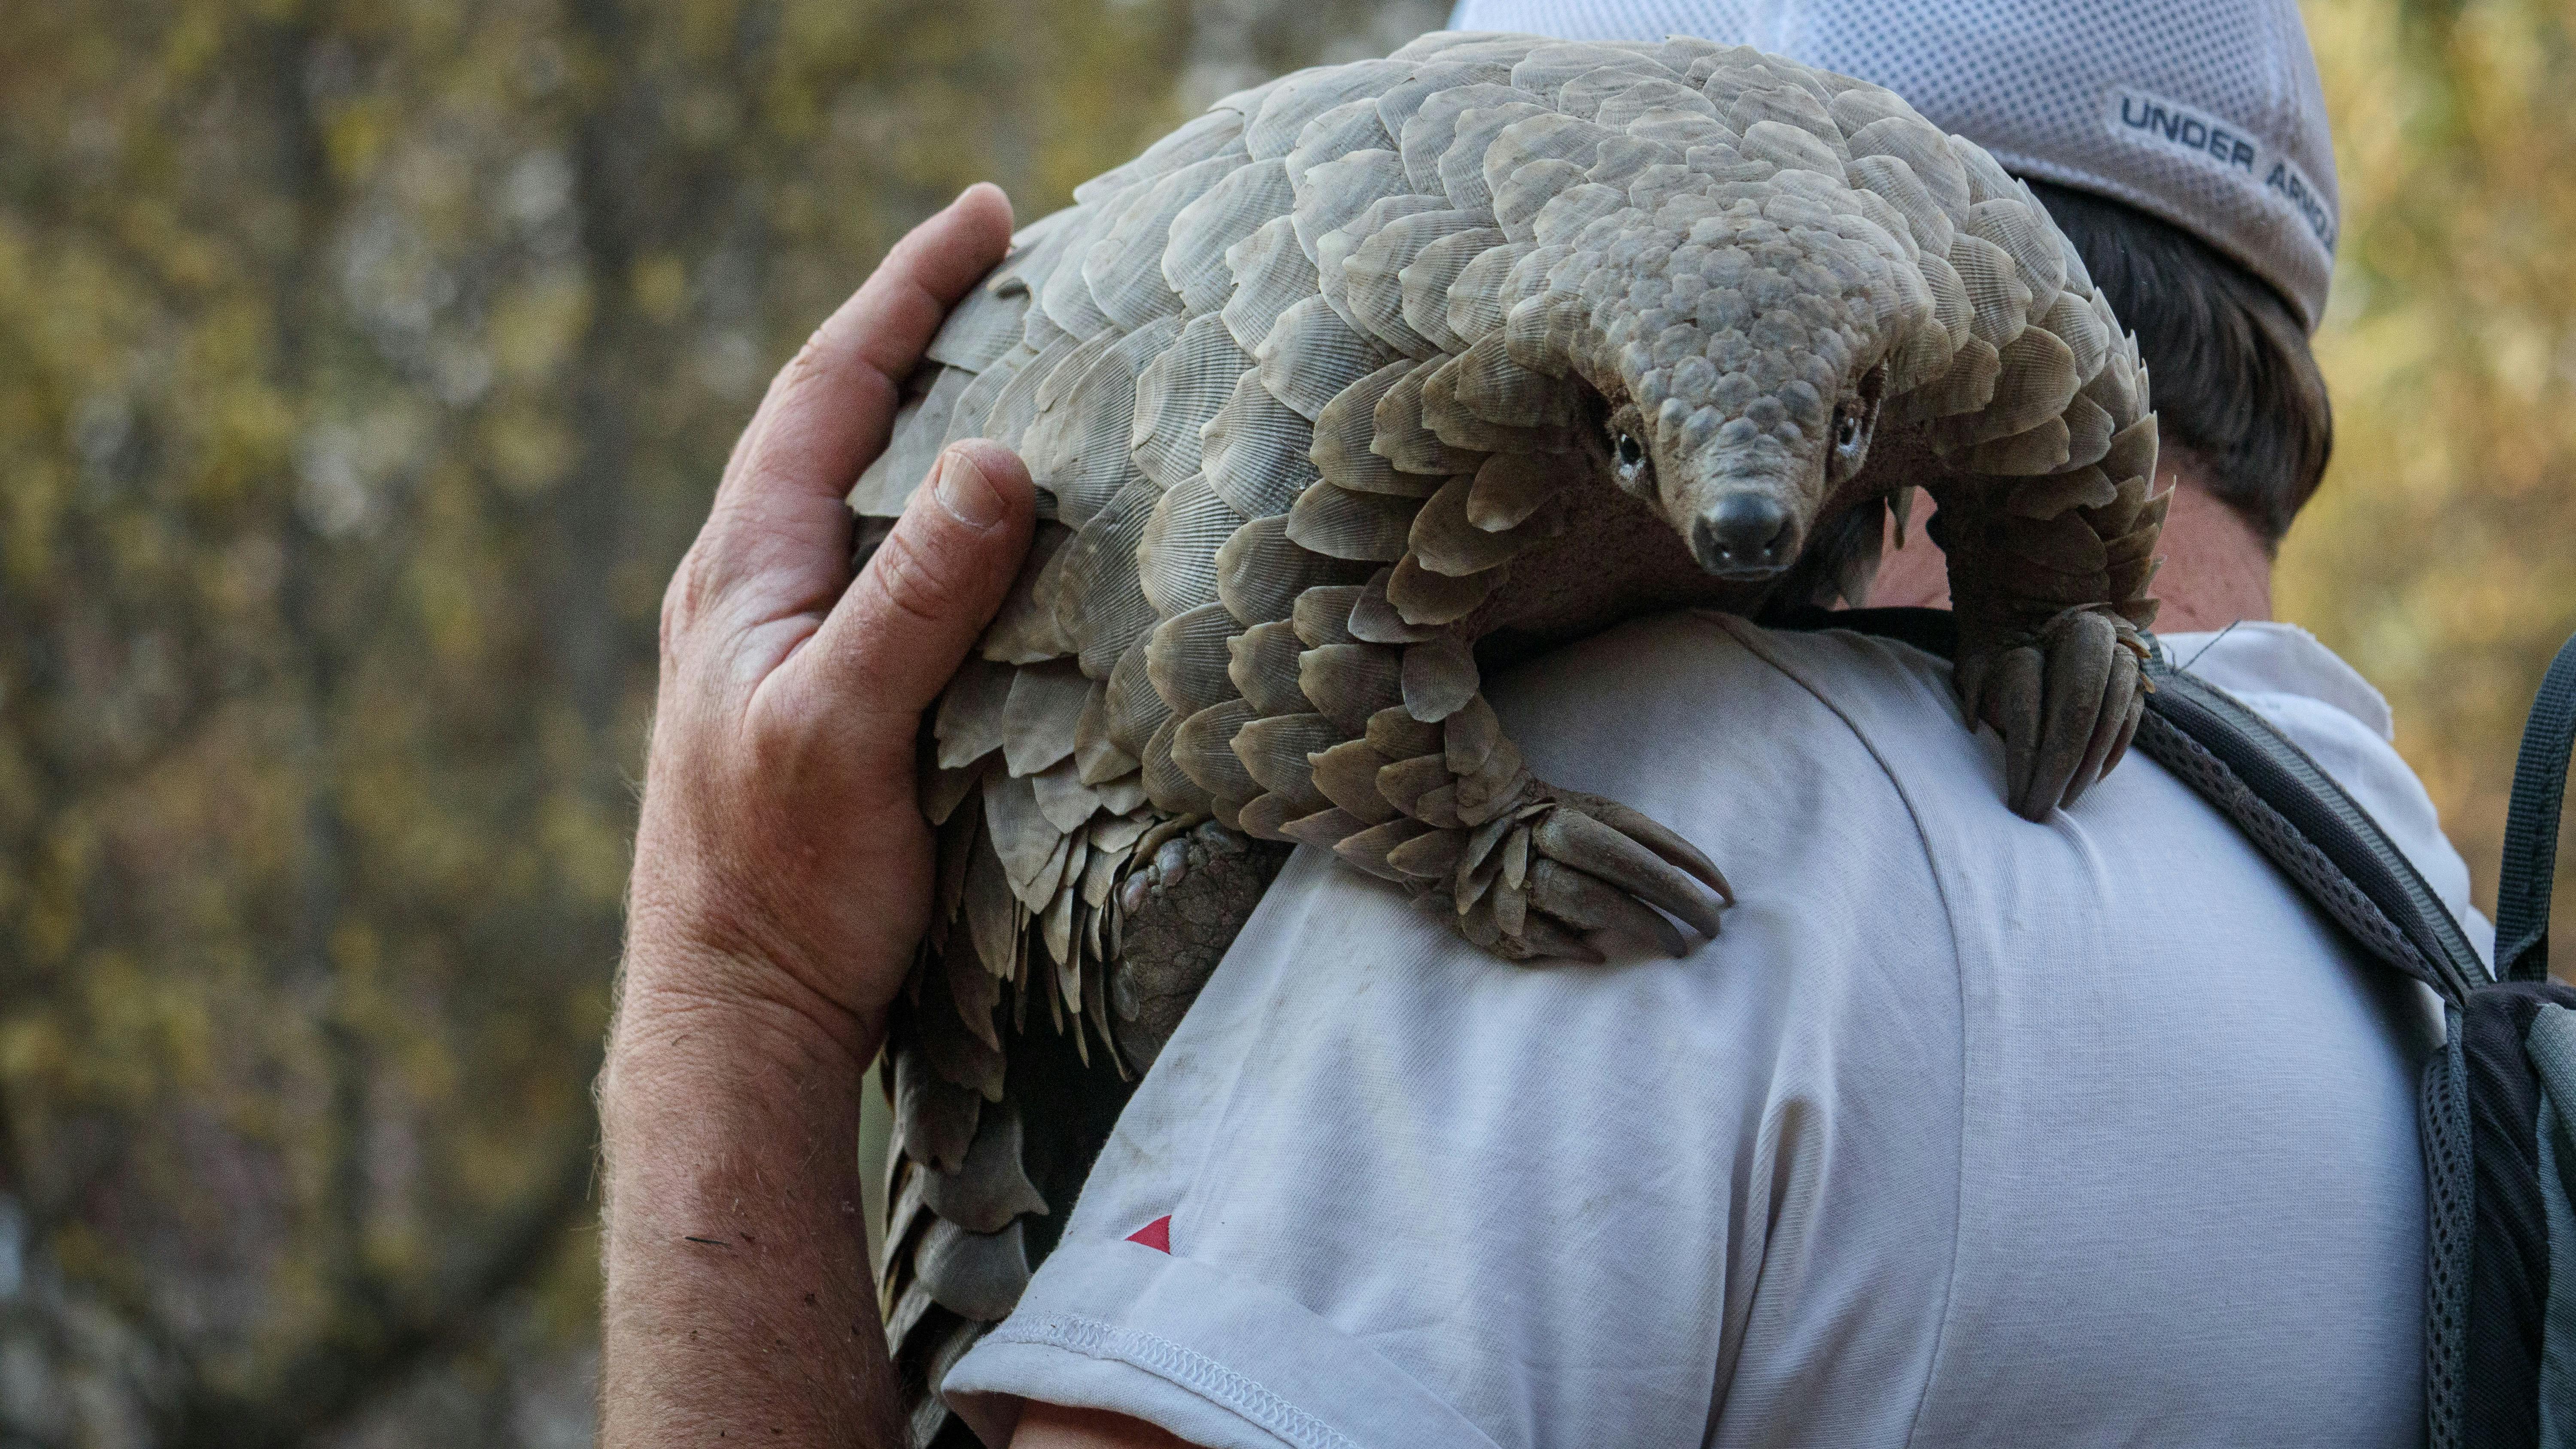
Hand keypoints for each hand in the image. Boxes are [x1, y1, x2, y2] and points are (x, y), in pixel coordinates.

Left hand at [600, 183, 1031, 1447]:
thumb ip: (916, 597)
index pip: (830, 388)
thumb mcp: (846, 727)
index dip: (906, 292)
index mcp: (745, 572)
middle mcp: (750, 593)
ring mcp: (777, 649)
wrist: (733, 1018)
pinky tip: (983, 535)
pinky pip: (878, 569)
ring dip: (924, 424)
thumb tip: (1000, 461)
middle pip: (834, 423)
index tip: (986, 217)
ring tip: (1005, 374)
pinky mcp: (814, 704)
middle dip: (915, 335)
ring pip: (855, 497)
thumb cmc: (780, 885)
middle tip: (1004, 273)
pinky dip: (934, 517)